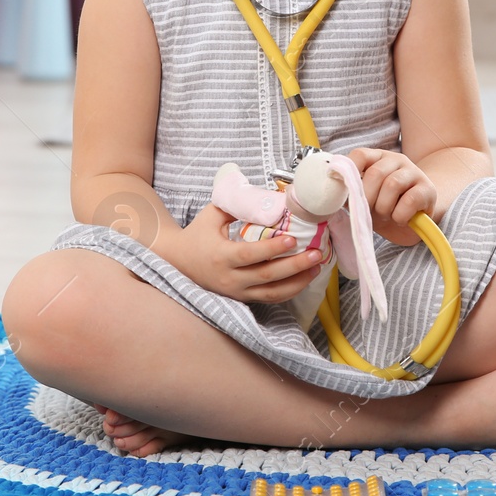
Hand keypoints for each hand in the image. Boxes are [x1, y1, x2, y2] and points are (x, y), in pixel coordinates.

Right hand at [158, 203, 323, 303]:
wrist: (178, 263)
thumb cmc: (197, 235)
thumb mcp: (212, 214)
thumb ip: (238, 205)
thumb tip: (269, 196)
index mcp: (221, 256)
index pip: (250, 255)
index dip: (272, 249)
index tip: (292, 238)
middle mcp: (229, 279)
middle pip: (266, 277)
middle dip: (294, 266)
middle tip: (316, 254)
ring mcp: (237, 293)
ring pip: (271, 293)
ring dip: (297, 282)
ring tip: (316, 267)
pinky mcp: (243, 299)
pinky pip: (269, 298)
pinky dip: (289, 291)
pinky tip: (304, 278)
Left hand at [348, 147, 437, 246]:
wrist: (416, 219)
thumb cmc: (386, 207)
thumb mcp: (365, 200)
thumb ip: (351, 194)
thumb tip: (333, 197)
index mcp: (377, 158)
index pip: (360, 155)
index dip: (350, 172)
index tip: (345, 192)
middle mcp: (396, 160)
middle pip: (375, 173)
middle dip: (368, 198)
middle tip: (370, 212)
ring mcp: (413, 172)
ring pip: (392, 184)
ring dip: (384, 207)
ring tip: (386, 215)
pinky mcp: (428, 189)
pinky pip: (410, 200)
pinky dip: (400, 215)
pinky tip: (400, 219)